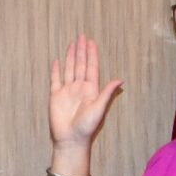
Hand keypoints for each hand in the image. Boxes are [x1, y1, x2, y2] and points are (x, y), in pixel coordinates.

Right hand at [49, 34, 122, 148]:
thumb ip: (107, 93)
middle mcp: (79, 87)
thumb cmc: (86, 127)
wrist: (70, 139)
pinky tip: (57, 61)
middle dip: (81, 50)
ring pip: (69, 69)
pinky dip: (56, 70)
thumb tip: (120, 80)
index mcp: (90, 89)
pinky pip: (55, 80)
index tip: (91, 42)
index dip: (91, 54)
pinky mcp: (55, 96)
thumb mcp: (99, 108)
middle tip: (81, 36)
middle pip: (80, 64)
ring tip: (72, 44)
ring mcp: (67, 91)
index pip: (91, 67)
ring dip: (71, 56)